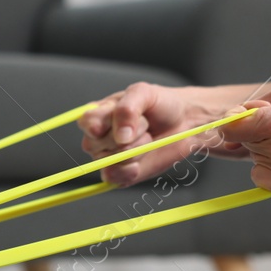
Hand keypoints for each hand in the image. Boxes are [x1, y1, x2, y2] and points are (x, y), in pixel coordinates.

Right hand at [79, 82, 246, 185]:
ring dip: (134, 151)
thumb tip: (120, 136)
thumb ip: (127, 108)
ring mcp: (107, 157)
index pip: (86, 122)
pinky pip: (113, 178)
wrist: (184, 123)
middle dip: (128, 135)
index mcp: (98, 115)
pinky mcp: (120, 174)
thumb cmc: (161, 105)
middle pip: (95, 144)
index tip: (127, 118)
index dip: (102, 124)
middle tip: (144, 125)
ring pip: (108, 161)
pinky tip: (141, 160)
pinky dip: (128, 171)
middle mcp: (98, 138)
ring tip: (147, 138)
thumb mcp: (144, 93)